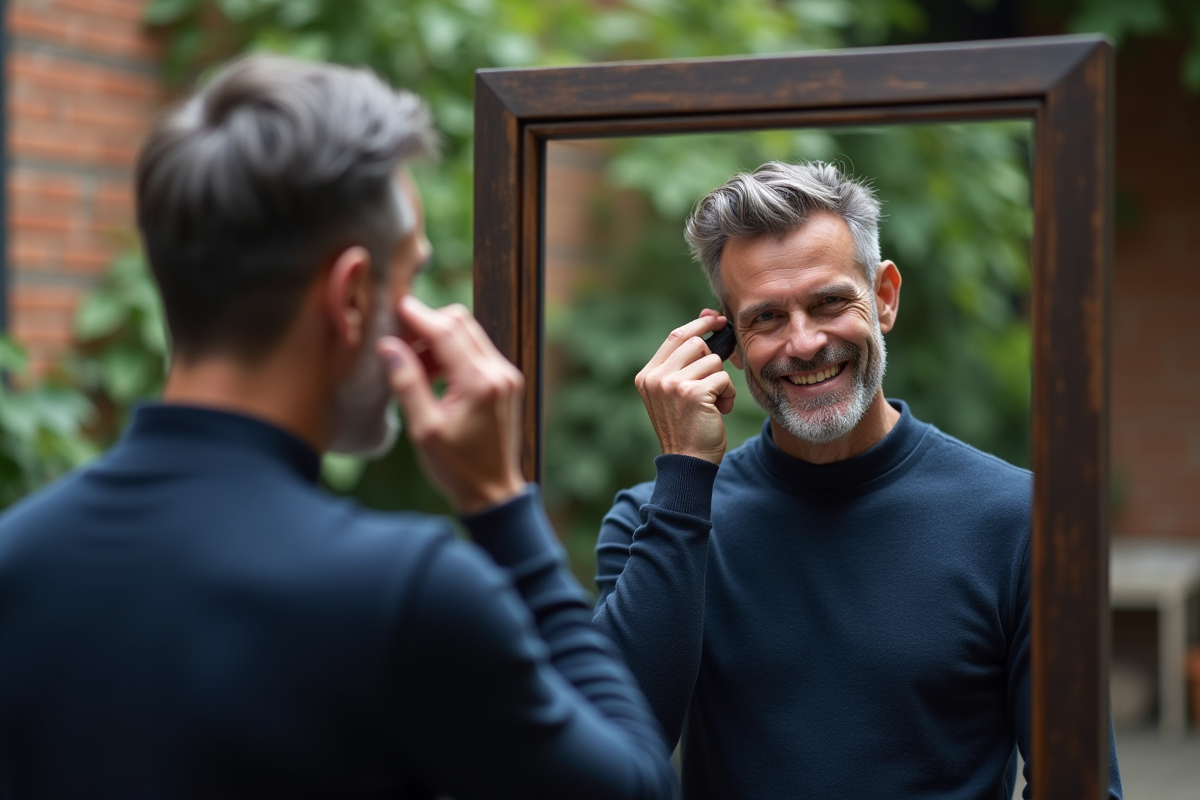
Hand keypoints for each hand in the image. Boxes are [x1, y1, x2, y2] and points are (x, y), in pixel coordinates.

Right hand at [377, 296, 526, 514]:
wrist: (493, 492)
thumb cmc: (457, 467)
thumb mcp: (424, 429)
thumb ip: (406, 383)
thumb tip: (388, 347)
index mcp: (480, 383)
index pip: (446, 331)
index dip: (418, 316)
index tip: (395, 307)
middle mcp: (499, 372)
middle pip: (461, 323)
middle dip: (428, 324)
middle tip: (399, 339)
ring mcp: (506, 376)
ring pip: (470, 335)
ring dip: (439, 339)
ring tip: (411, 363)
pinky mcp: (506, 382)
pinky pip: (477, 352)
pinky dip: (453, 353)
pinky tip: (432, 374)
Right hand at [634, 310, 735, 464]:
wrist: (688, 462)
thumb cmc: (687, 428)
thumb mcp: (673, 394)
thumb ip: (681, 365)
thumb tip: (706, 325)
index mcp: (647, 375)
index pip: (675, 336)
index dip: (698, 324)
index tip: (716, 319)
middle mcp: (656, 377)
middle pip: (696, 344)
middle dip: (712, 360)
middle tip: (713, 383)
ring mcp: (672, 384)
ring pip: (713, 361)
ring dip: (721, 382)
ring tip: (713, 403)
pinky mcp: (693, 393)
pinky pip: (723, 378)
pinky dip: (728, 394)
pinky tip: (719, 410)